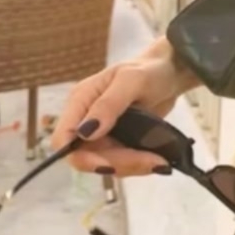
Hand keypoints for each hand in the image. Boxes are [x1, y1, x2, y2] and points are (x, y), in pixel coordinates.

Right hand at [50, 38, 198, 176]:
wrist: (171, 73)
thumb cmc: (149, 69)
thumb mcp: (131, 80)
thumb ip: (109, 104)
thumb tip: (85, 133)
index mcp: (80, 101)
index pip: (63, 138)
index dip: (80, 157)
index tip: (108, 165)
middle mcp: (86, 119)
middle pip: (87, 156)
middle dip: (118, 163)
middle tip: (152, 162)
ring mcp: (102, 132)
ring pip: (106, 162)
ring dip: (131, 166)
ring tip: (160, 161)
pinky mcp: (118, 140)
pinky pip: (121, 160)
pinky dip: (137, 163)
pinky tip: (157, 159)